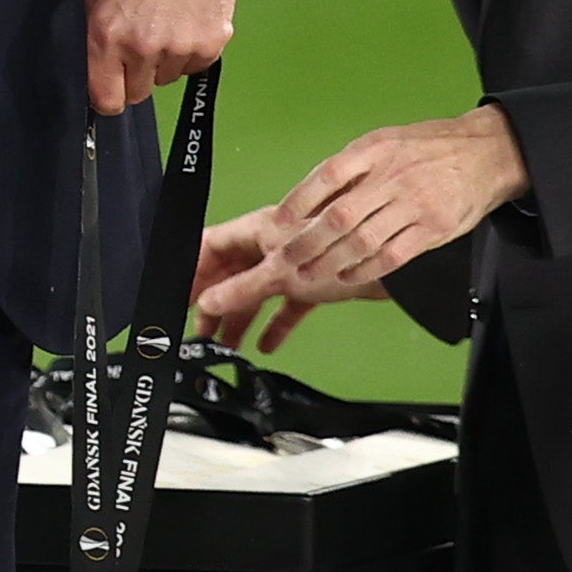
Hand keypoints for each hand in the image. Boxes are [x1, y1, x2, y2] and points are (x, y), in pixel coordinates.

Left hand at [82, 0, 237, 114]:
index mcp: (108, 34)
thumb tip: (91, 62)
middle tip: (140, 42)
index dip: (107, 95)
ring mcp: (180, 47)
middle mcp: (143, 47)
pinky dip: (191, 51)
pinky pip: (195, 66)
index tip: (111, 85)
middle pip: (138, 93)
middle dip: (135, 75)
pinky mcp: (211, 43)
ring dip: (164, 60)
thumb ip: (92, 26)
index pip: (105, 99)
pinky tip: (187, 19)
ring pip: (167, 78)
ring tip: (166, 20)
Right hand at [192, 203, 384, 353]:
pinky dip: (274, 324)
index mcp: (261, 228)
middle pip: (231, 273)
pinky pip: (285, 306)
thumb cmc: (341, 249)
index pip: (212, 245)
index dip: (193, 268)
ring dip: (240, 317)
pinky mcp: (314, 284)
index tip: (179, 293)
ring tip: (225, 343)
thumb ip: (242, 289)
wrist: (392, 263)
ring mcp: (295, 264)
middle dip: (214, 301)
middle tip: (200, 328)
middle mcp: (275, 244)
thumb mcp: (280, 273)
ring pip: (256, 292)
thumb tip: (208, 301)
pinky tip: (266, 343)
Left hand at [246, 105, 528, 291]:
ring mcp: (414, 204)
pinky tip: (346, 276)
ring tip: (307, 275)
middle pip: (339, 217)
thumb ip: (351, 168)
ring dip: (330, 263)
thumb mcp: (385, 142)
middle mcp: (392, 176)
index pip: (328, 175)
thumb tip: (309, 198)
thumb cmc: (427, 149)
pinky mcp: (433, 229)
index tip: (278, 223)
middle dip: (306, 244)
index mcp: (375, 150)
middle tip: (283, 262)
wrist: (487, 153)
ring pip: (363, 241)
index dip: (299, 201)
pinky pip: (392, 256)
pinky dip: (364, 270)